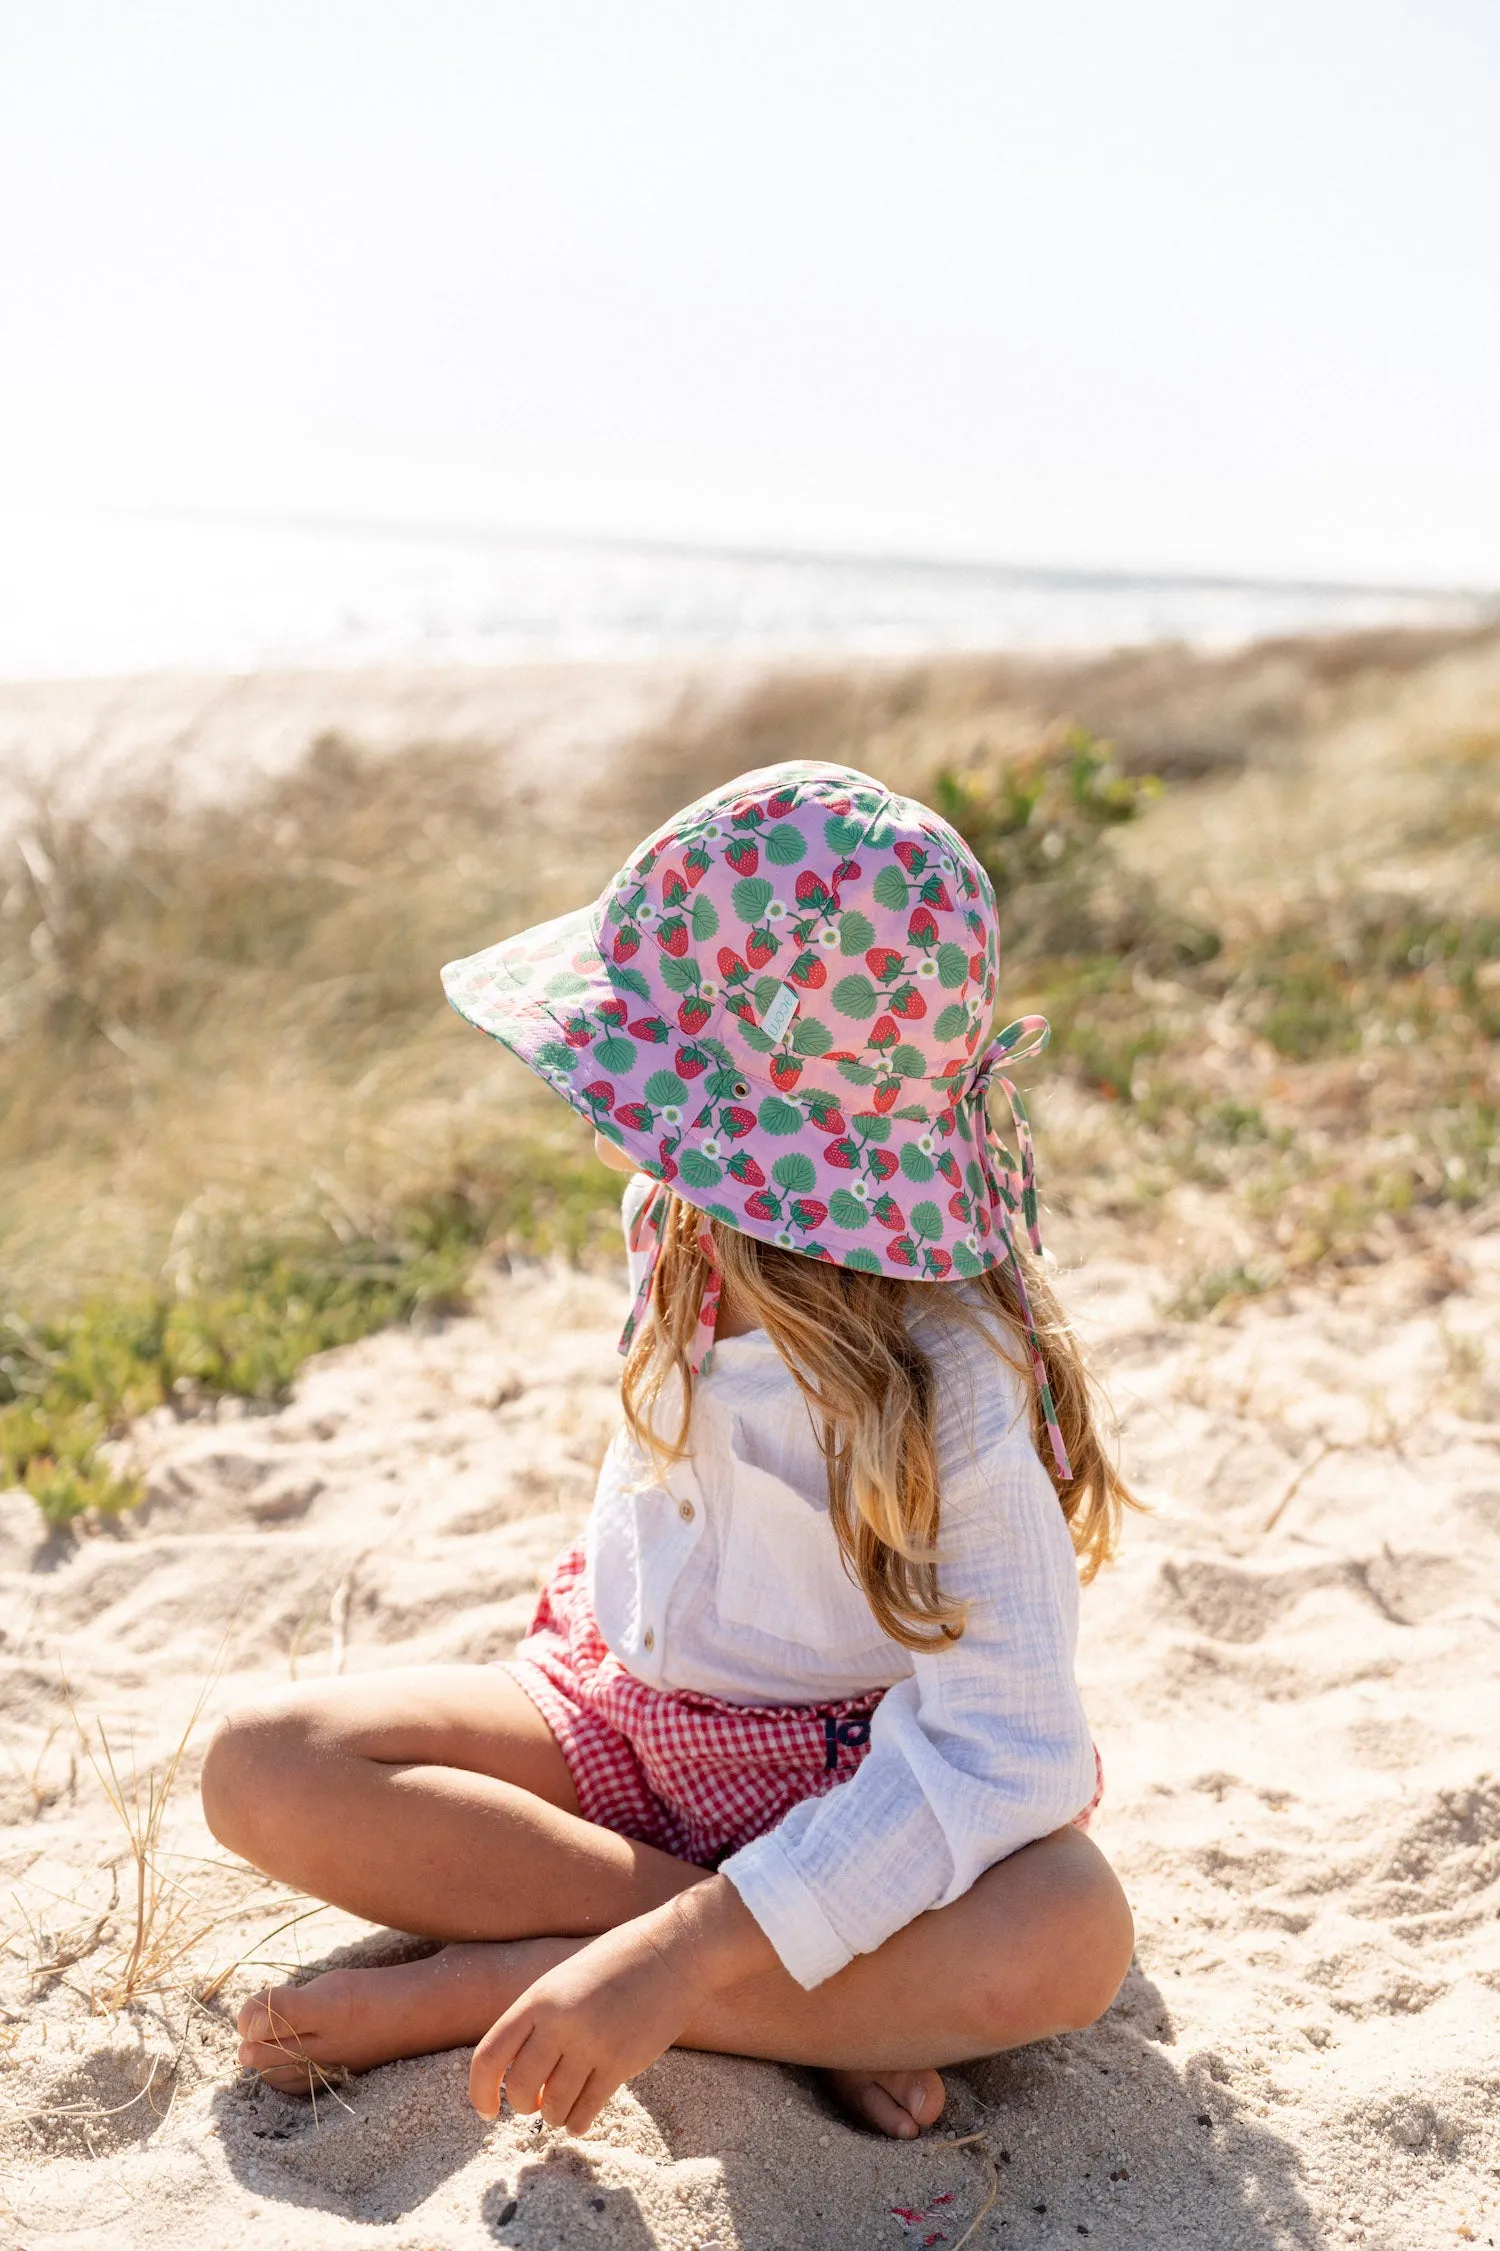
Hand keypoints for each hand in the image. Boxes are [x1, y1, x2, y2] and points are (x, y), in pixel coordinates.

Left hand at [468, 1879, 774, 2135]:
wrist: (673, 1951)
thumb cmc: (617, 1963)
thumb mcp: (565, 1980)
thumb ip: (540, 2020)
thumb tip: (520, 2077)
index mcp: (539, 1999)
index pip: (489, 2056)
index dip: (480, 2091)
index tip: (488, 2110)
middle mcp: (559, 2023)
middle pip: (520, 2088)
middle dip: (523, 2106)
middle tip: (535, 2105)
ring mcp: (591, 2044)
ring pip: (554, 2107)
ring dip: (554, 2115)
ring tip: (563, 2108)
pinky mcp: (621, 2063)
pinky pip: (587, 2111)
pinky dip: (579, 2122)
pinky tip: (581, 2119)